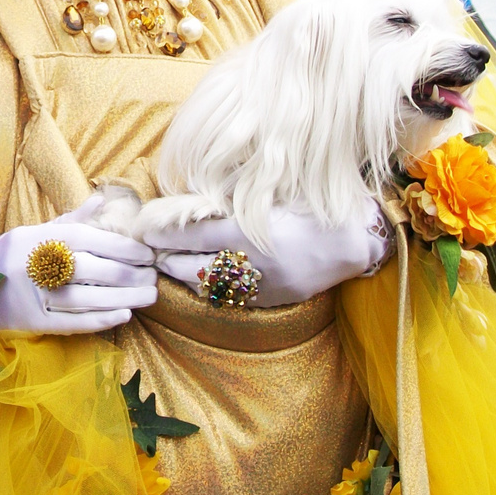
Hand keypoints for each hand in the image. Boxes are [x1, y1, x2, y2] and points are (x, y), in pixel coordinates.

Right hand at [0, 196, 157, 334]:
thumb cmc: (13, 257)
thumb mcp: (36, 232)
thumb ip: (71, 220)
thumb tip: (102, 201)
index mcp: (39, 237)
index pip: (86, 238)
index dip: (120, 246)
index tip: (146, 253)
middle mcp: (35, 264)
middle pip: (90, 268)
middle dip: (127, 273)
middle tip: (153, 276)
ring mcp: (34, 294)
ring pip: (85, 296)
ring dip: (122, 297)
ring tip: (148, 296)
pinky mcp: (34, 321)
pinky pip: (72, 321)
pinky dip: (100, 319)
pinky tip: (124, 315)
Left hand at [146, 197, 390, 307]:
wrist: (349, 240)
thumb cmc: (306, 207)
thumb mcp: (266, 195)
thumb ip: (229, 198)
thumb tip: (192, 194)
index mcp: (245, 232)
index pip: (189, 237)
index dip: (163, 234)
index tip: (145, 230)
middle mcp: (248, 263)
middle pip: (191, 268)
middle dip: (168, 259)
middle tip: (153, 250)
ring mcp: (259, 287)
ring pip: (207, 288)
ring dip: (186, 276)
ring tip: (171, 263)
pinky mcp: (271, 300)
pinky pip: (230, 298)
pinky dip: (212, 288)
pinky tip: (202, 278)